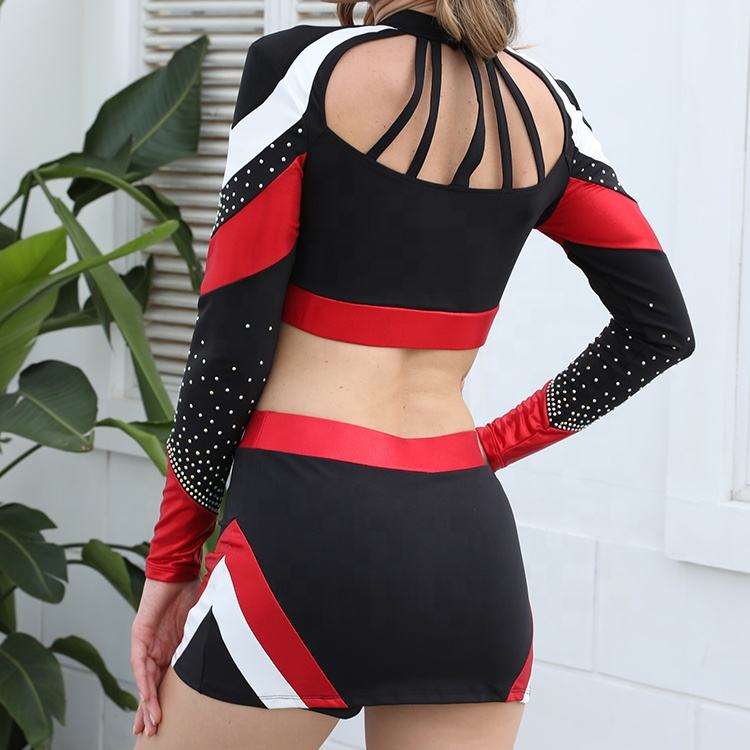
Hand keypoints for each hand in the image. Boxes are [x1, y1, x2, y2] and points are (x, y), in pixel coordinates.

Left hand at [131, 577, 199, 736]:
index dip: (163, 699)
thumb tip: (226, 651)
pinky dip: (144, 680)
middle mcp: (155, 646)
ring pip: (144, 678)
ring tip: (150, 723)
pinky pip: (141, 661)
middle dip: (150, 709)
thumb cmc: (191, 588)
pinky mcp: (140, 632)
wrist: (178, 567)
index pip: (164, 678)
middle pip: (150, 683)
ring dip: (147, 701)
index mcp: (169, 645)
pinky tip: (146, 697)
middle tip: (149, 732)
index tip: (163, 721)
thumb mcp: (202, 621)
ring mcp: (146, 641)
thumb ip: (203, 637)